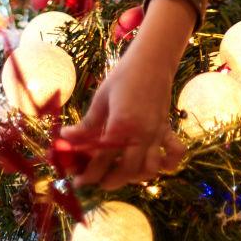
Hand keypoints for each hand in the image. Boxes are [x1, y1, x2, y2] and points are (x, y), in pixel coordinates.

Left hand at [60, 50, 183, 190]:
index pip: (102, 159)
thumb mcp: (101, 99)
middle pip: (126, 171)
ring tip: (120, 173)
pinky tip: (154, 165)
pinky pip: (174, 153)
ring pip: (149, 169)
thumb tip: (66, 139)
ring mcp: (157, 134)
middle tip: (95, 181)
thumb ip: (86, 124)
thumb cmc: (123, 75)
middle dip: (109, 181)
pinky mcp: (167, 129)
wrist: (152, 60)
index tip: (77, 181)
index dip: (88, 174)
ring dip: (134, 177)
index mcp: (121, 126)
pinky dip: (167, 164)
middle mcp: (141, 134)